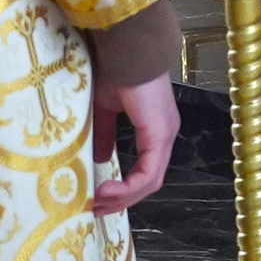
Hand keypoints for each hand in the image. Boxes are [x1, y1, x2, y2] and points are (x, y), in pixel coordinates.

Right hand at [86, 58, 179, 215]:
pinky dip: (128, 188)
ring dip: (122, 198)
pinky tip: (107, 192)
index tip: (99, 199)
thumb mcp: (104, 109)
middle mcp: (165, 136)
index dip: (125, 188)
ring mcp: (165, 136)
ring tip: (97, 205)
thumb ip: (105, 134)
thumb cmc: (115, 72)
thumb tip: (97, 158)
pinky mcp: (159, 135)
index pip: (146, 169)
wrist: (125, 49)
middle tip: (95, 211)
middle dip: (122, 201)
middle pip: (149, 182)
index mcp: (155, 129)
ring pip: (149, 182)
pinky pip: (147, 173)